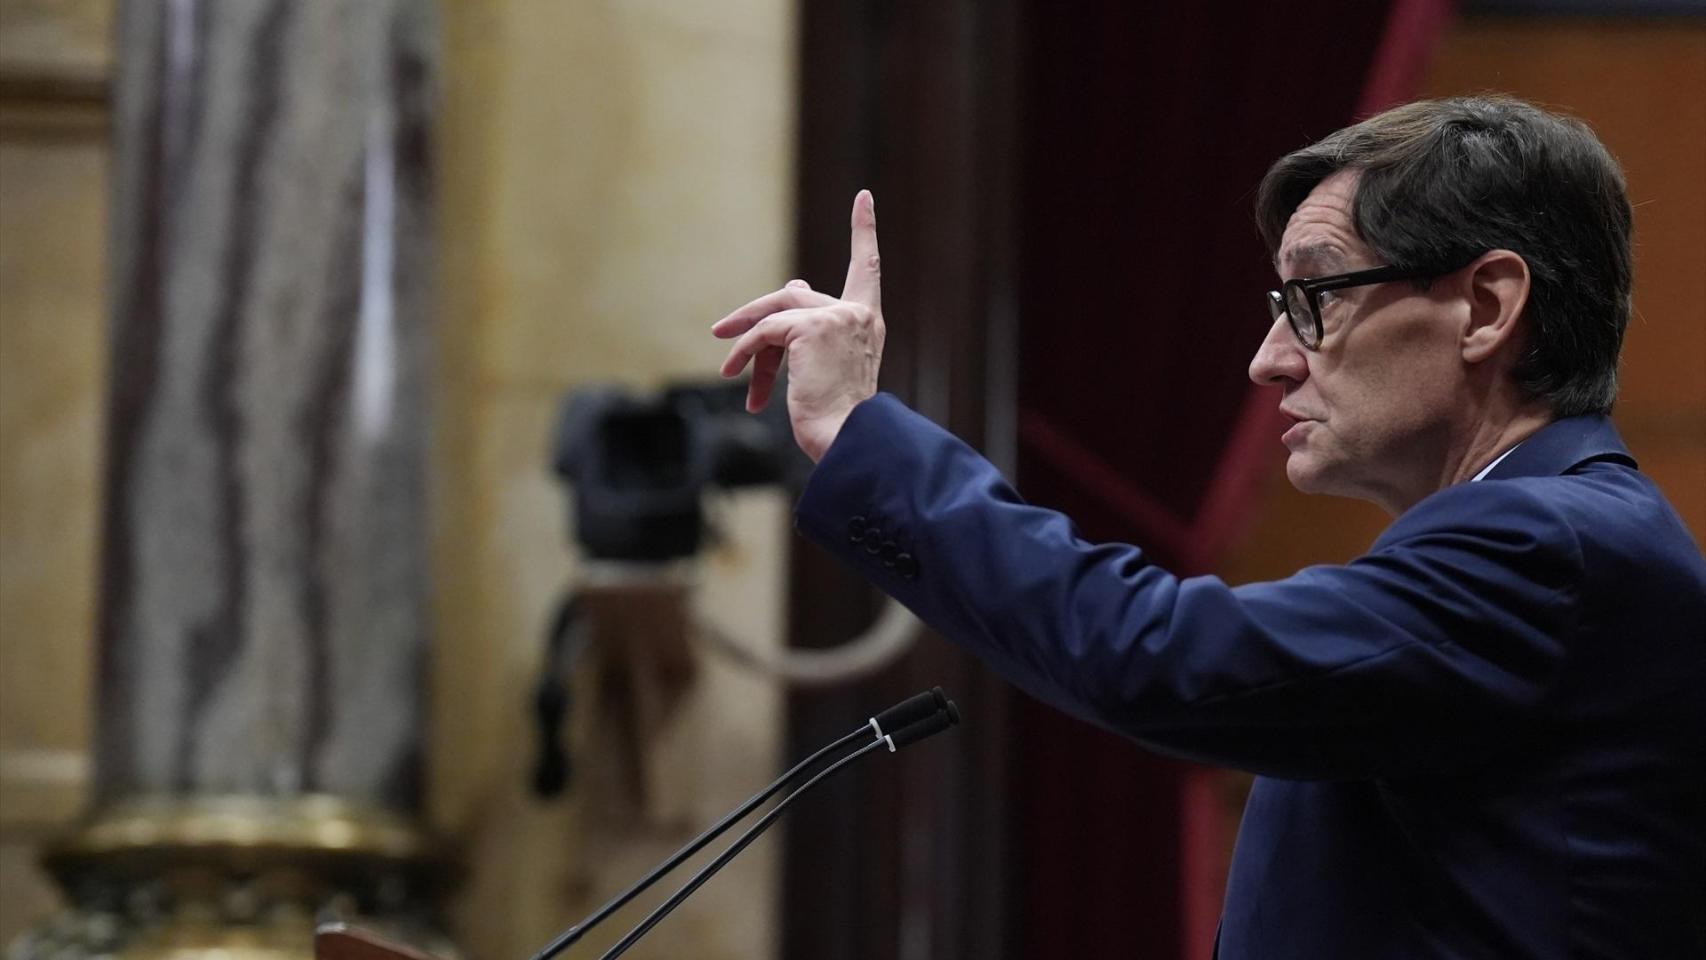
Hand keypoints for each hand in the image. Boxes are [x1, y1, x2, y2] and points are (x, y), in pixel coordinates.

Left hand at [713, 190, 884, 461]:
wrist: (846, 439)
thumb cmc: (836, 416)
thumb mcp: (825, 364)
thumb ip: (810, 324)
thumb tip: (797, 282)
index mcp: (868, 324)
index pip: (867, 268)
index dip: (864, 230)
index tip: (863, 198)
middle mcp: (857, 315)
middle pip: (796, 297)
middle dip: (756, 316)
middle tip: (723, 333)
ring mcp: (836, 318)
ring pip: (776, 314)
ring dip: (745, 339)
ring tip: (728, 369)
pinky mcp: (811, 329)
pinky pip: (765, 333)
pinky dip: (744, 353)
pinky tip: (736, 376)